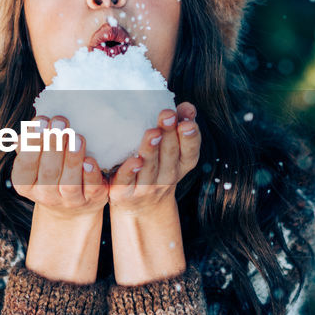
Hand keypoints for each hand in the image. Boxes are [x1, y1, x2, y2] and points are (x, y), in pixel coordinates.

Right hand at [11, 116, 107, 220]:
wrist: (71, 205)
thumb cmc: (50, 170)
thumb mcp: (35, 159)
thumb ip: (30, 143)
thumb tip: (31, 124)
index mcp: (25, 184)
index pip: (25, 165)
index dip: (33, 142)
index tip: (42, 119)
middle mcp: (45, 195)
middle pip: (49, 172)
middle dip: (54, 145)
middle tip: (61, 123)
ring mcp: (69, 201)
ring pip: (69, 183)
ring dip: (72, 159)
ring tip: (77, 138)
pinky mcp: (91, 200)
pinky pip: (91, 190)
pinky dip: (91, 176)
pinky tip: (91, 161)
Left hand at [108, 102, 200, 216]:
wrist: (141, 207)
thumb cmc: (157, 167)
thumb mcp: (173, 149)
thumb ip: (179, 125)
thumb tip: (187, 106)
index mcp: (180, 165)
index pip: (190, 151)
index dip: (190, 137)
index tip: (187, 122)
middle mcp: (166, 177)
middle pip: (169, 155)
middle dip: (169, 135)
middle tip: (167, 115)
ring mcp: (146, 186)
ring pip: (149, 168)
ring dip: (151, 150)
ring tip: (152, 132)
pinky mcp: (124, 192)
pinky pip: (126, 181)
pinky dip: (129, 171)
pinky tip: (133, 160)